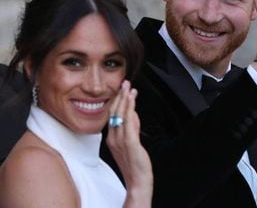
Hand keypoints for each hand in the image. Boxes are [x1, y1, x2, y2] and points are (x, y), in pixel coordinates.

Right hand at [106, 80, 152, 207]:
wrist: (137, 180)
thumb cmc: (134, 163)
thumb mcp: (131, 142)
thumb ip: (132, 127)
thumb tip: (134, 113)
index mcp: (111, 137)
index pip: (112, 115)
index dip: (117, 101)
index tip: (121, 89)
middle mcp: (113, 137)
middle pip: (114, 112)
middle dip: (120, 96)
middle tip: (124, 83)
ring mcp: (120, 140)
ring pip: (121, 115)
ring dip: (125, 99)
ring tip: (128, 87)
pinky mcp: (130, 143)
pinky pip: (128, 122)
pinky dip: (130, 109)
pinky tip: (132, 100)